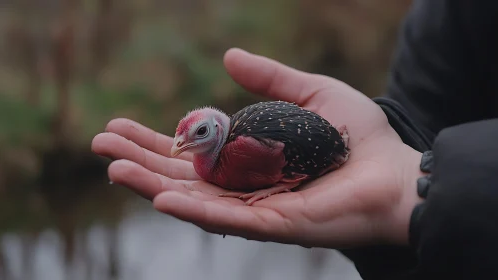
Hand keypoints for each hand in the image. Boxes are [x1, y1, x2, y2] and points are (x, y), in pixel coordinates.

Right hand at [91, 48, 423, 248]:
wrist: (397, 172)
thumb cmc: (359, 137)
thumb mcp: (310, 92)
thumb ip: (270, 78)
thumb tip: (229, 56)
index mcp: (248, 160)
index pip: (191, 152)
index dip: (155, 140)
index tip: (119, 125)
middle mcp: (244, 187)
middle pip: (182, 177)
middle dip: (140, 161)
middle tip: (100, 144)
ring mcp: (256, 209)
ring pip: (194, 201)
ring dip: (152, 185)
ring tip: (114, 168)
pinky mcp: (274, 226)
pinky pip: (227, 219)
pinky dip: (192, 210)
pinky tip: (161, 197)